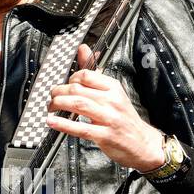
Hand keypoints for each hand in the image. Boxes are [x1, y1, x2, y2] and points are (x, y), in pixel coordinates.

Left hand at [45, 43, 165, 171]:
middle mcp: (112, 101)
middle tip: (52, 97)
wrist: (142, 143)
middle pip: (78, 90)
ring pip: (78, 104)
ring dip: (58, 105)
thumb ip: (95, 73)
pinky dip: (63, 124)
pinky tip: (53, 122)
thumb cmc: (125, 118)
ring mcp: (109, 118)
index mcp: (113, 88)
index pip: (86, 75)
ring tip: (51, 107)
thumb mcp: (113, 93)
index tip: (65, 85)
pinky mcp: (105, 136)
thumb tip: (83, 50)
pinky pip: (80, 128)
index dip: (70, 79)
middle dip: (58, 92)